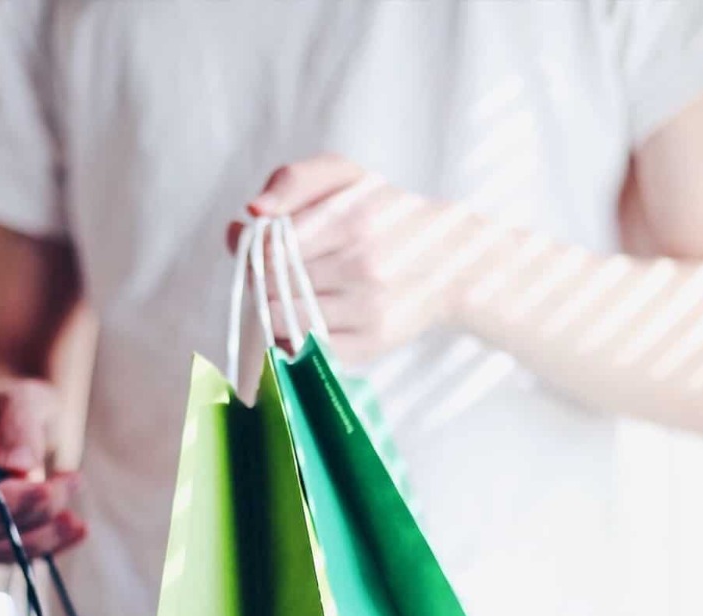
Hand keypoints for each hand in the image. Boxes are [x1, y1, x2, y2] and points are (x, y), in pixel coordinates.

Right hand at [0, 371, 86, 562]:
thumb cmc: (12, 405)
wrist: (4, 420)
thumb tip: (19, 466)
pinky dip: (38, 549)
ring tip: (77, 520)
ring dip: (38, 538)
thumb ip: (21, 425)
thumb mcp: (25, 399)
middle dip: (31, 511)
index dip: (4, 498)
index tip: (49, 487)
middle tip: (73, 485)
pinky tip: (71, 532)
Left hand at [226, 153, 481, 365]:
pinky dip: (296, 338)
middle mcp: (362, 266)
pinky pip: (306, 350)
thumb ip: (293, 180)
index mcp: (352, 218)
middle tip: (281, 273)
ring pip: (283, 320)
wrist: (450, 259)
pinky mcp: (371, 344)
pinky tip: (310, 319)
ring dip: (276, 310)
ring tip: (296, 295)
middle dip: (264, 280)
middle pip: (271, 285)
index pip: (269, 247)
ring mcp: (368, 310)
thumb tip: (252, 212)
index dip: (257, 250)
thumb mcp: (345, 177)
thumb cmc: (384, 214)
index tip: (267, 248)